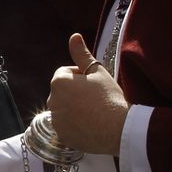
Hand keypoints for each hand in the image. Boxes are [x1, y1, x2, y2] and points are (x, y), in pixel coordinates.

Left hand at [47, 33, 128, 155]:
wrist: (120, 129)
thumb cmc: (110, 97)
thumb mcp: (98, 72)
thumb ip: (82, 54)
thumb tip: (74, 36)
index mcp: (58, 82)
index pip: (66, 72)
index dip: (82, 76)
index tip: (96, 84)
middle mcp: (51, 100)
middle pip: (63, 91)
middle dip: (76, 92)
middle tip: (97, 98)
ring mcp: (55, 120)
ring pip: (64, 108)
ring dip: (75, 108)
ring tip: (96, 111)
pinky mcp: (61, 135)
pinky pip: (66, 126)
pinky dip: (76, 124)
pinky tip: (92, 124)